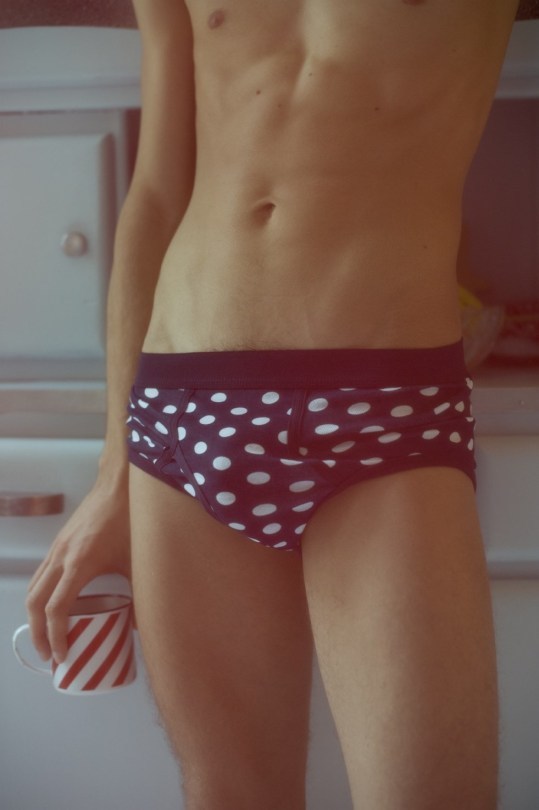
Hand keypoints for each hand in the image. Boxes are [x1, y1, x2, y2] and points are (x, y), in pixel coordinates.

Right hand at [25, 471, 130, 664]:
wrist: (119, 485)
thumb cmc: (130, 521)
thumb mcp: (138, 561)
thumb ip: (141, 592)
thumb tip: (141, 624)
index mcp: (79, 564)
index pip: (56, 609)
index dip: (55, 637)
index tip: (62, 657)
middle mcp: (61, 557)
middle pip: (35, 602)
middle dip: (38, 633)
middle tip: (49, 656)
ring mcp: (57, 548)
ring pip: (34, 588)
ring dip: (36, 616)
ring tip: (48, 637)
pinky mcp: (60, 543)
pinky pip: (42, 575)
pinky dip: (42, 596)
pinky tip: (56, 606)